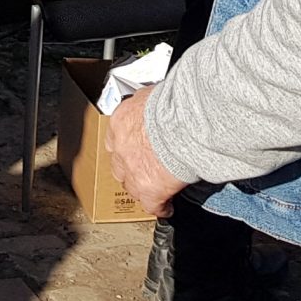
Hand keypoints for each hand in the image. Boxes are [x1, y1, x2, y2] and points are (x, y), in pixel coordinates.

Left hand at [104, 86, 187, 218]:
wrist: (182, 123)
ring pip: (132, 186)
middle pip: (120, 164)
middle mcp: (121, 149)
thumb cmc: (172, 103)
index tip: (136, 146)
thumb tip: (152, 100)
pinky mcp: (149, 191)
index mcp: (120, 122)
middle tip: (144, 166)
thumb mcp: (151, 94)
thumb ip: (146, 102)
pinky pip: (153, 205)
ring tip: (154, 186)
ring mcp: (132, 172)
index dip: (128, 144)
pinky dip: (162, 207)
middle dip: (131, 166)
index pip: (117, 138)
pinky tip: (168, 207)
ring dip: (142, 186)